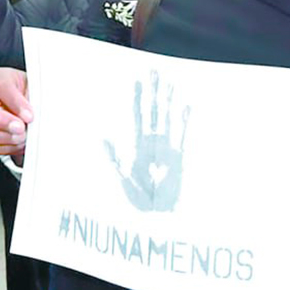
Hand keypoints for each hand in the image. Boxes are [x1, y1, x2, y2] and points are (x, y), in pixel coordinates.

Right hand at [0, 67, 32, 157]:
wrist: (31, 111)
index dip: (15, 102)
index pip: (1, 85)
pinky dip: (0, 148)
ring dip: (0, 137)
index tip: (29, 115)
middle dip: (0, 120)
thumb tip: (33, 116)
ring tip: (20, 138)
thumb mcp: (37, 91)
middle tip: (20, 128)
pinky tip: (15, 144)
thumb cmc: (31, 96)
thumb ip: (36, 100)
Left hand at [105, 70, 187, 211]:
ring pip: (167, 118)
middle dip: (152, 93)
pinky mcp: (178, 157)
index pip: (136, 117)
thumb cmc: (137, 200)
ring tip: (170, 84)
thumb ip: (114, 159)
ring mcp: (166, 148)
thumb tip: (103, 140)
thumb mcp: (120, 179)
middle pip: (152, 112)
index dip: (136, 100)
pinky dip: (183, 120)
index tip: (136, 82)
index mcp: (136, 146)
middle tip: (153, 72)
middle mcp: (151, 143)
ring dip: (168, 101)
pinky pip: (181, 135)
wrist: (156, 217)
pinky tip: (185, 106)